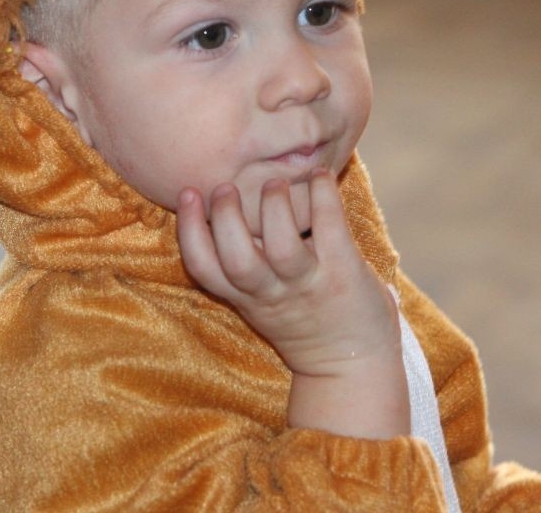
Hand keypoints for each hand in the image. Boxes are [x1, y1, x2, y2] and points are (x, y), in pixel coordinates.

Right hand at [176, 168, 400, 376]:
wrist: (353, 364)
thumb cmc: (303, 321)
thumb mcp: (261, 303)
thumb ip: (243, 267)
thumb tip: (224, 205)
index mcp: (247, 298)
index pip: (205, 269)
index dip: (190, 232)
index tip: (187, 193)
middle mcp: (273, 293)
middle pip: (238, 261)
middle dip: (226, 219)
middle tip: (224, 187)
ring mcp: (309, 283)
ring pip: (283, 249)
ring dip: (275, 209)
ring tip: (273, 183)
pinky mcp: (345, 272)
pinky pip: (331, 231)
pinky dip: (324, 198)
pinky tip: (320, 175)